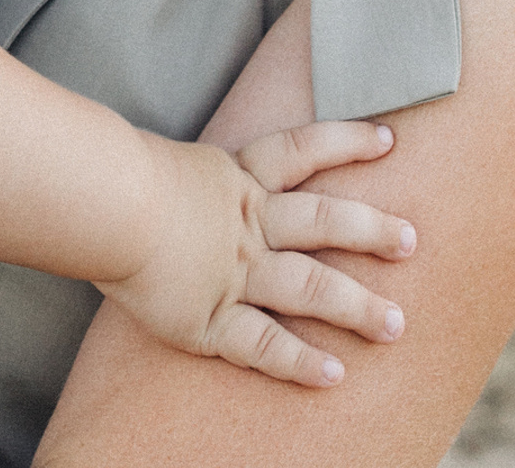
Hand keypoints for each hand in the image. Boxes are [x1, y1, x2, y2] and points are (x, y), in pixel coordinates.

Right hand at [99, 121, 414, 386]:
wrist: (102, 201)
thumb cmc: (113, 175)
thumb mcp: (157, 162)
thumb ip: (181, 175)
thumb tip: (173, 176)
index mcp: (232, 178)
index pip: (301, 150)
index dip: (346, 141)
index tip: (389, 140)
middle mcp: (244, 223)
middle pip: (323, 221)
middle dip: (371, 230)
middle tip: (412, 241)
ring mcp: (233, 271)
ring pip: (310, 286)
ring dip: (356, 306)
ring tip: (395, 325)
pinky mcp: (210, 318)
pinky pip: (265, 344)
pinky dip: (300, 361)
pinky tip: (333, 375)